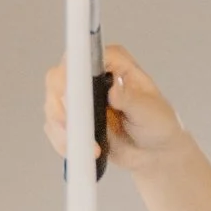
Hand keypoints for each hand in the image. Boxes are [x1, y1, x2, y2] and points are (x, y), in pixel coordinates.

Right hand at [43, 40, 181, 172]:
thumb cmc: (158, 124)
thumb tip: (114, 89)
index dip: (72, 73)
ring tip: (90, 147)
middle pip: (58, 78)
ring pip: (52, 104)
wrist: (155, 152)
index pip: (83, 57)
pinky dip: (63, 141)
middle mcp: (91, 76)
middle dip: (60, 104)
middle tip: (73, 125)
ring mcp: (79, 98)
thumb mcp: (150, 111)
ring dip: (63, 128)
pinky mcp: (73, 120)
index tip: (70, 93)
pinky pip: (55, 128)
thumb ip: (131, 99)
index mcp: (113, 63)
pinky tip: (82, 151)